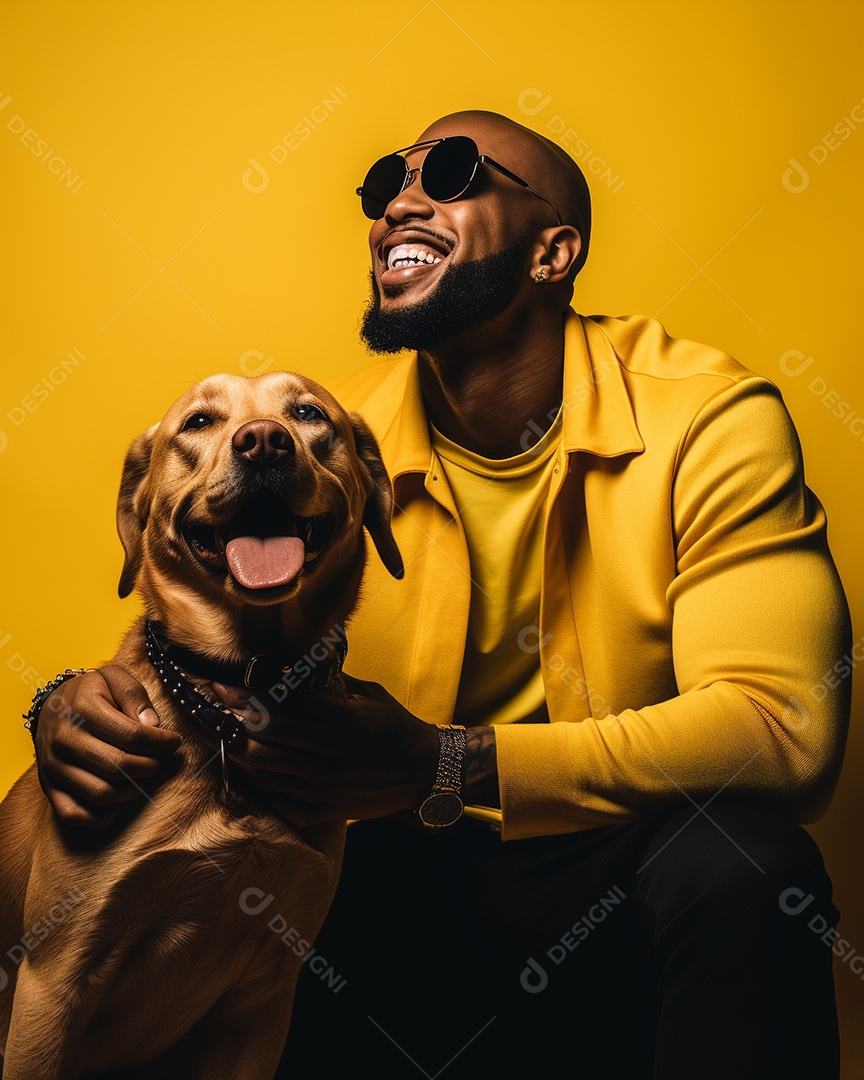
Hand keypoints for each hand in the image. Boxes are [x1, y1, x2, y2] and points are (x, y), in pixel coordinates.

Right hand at [34, 666, 181, 826]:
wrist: (52, 704)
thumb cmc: (91, 692)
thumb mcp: (113, 677)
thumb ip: (134, 695)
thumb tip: (152, 724)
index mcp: (82, 709)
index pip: (132, 736)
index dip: (161, 742)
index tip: (174, 742)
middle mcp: (63, 740)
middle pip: (119, 767)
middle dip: (149, 766)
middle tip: (158, 760)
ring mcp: (53, 766)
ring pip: (101, 794)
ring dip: (132, 790)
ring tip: (142, 775)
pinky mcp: (48, 786)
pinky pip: (74, 814)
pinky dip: (101, 815)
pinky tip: (119, 797)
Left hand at [217, 674, 439, 826]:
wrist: (425, 769)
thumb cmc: (395, 725)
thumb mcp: (367, 693)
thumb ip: (330, 682)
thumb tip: (292, 665)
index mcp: (341, 721)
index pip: (279, 707)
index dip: (243, 697)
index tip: (222, 687)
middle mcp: (331, 754)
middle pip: (263, 741)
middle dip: (231, 725)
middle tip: (214, 712)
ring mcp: (328, 785)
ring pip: (266, 773)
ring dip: (239, 754)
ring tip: (226, 739)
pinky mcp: (328, 808)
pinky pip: (283, 801)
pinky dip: (263, 785)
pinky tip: (253, 771)